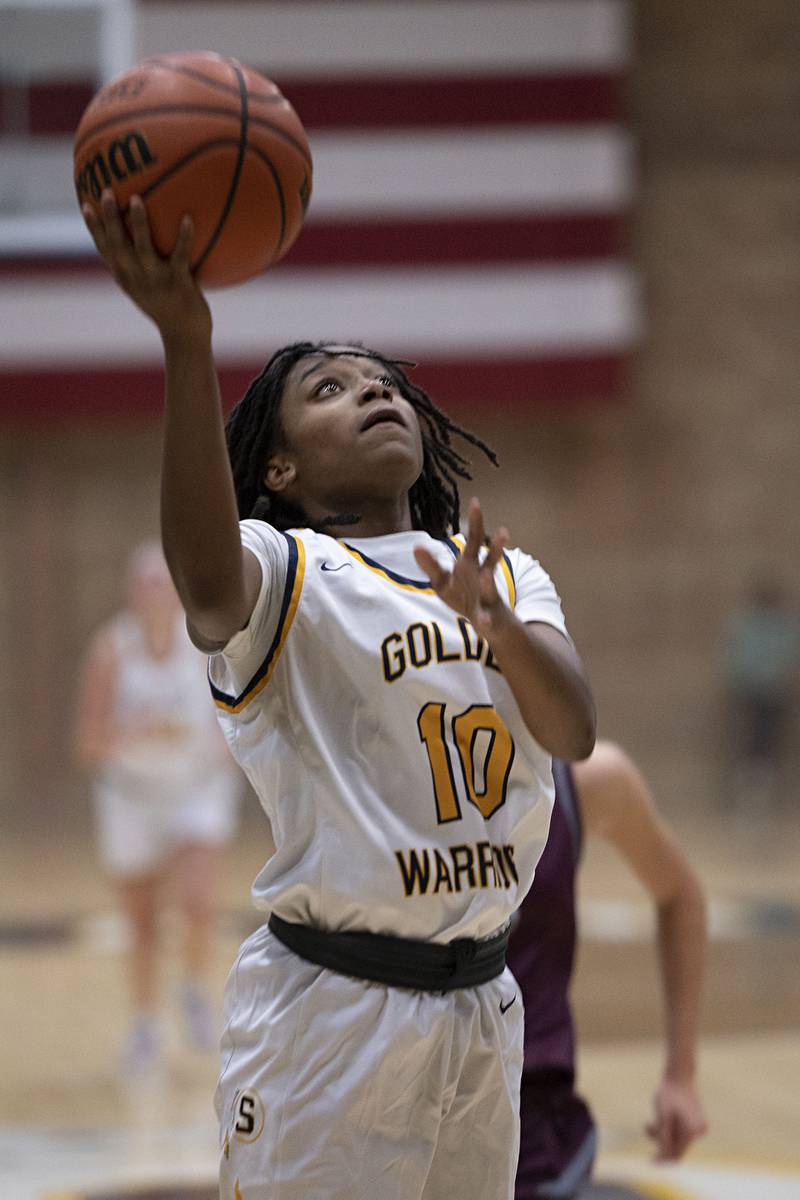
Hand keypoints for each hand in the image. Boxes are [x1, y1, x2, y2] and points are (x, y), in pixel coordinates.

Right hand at [82, 191, 210, 343]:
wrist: (185, 337)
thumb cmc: (168, 308)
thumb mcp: (146, 288)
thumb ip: (138, 265)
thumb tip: (138, 237)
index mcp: (126, 278)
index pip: (105, 250)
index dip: (94, 229)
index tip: (86, 205)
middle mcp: (136, 279)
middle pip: (117, 246)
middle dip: (109, 219)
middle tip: (106, 192)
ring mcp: (157, 282)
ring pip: (143, 250)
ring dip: (138, 224)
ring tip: (137, 198)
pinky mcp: (179, 285)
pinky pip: (180, 257)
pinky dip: (184, 238)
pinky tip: (188, 217)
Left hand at [413, 497, 508, 635]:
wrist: (489, 625)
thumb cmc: (465, 598)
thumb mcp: (443, 582)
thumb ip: (431, 565)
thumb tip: (416, 546)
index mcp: (471, 565)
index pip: (474, 539)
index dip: (475, 521)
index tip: (476, 500)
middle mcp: (483, 576)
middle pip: (489, 558)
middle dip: (496, 545)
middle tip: (504, 531)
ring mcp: (488, 597)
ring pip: (491, 587)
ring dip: (489, 581)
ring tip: (486, 577)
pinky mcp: (488, 617)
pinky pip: (486, 618)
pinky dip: (484, 619)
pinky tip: (482, 622)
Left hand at [646, 1077, 707, 1160]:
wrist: (679, 1074)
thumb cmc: (669, 1092)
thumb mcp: (662, 1115)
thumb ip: (663, 1136)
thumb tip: (661, 1156)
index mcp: (692, 1132)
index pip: (676, 1154)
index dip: (662, 1160)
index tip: (649, 1161)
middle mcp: (698, 1132)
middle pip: (676, 1147)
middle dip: (661, 1143)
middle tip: (647, 1127)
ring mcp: (698, 1127)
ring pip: (676, 1139)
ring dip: (662, 1134)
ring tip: (649, 1121)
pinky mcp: (694, 1122)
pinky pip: (679, 1132)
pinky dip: (668, 1128)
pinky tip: (658, 1117)